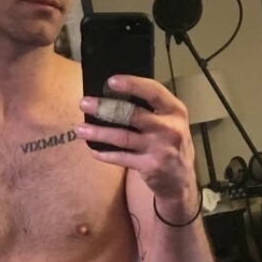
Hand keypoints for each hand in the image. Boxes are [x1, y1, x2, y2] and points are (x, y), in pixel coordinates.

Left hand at [76, 75, 196, 204]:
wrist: (181, 180)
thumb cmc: (170, 143)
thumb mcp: (171, 121)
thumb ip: (152, 109)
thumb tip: (114, 96)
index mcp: (175, 110)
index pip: (153, 91)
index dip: (132, 84)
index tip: (110, 81)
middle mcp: (169, 128)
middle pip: (132, 114)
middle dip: (104, 108)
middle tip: (84, 104)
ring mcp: (160, 148)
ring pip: (122, 137)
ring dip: (98, 133)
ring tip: (80, 129)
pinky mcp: (150, 166)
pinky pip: (122, 157)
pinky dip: (105, 154)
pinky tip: (93, 150)